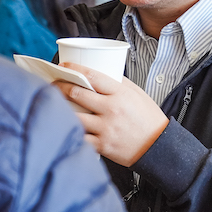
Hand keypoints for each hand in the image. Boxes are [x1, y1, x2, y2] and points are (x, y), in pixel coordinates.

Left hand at [53, 63, 168, 167]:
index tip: (63, 65)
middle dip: (61, 86)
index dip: (74, 69)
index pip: (92, 76)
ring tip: (55, 103)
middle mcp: (111, 110)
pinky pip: (80, 136)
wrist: (158, 146)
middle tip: (53, 83)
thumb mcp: (137, 94)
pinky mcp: (102, 145)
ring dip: (61, 108)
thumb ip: (118, 84)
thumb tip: (97, 75)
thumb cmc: (148, 119)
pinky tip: (64, 124)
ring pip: (74, 116)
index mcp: (120, 94)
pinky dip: (70, 130)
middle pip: (77, 94)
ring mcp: (105, 128)